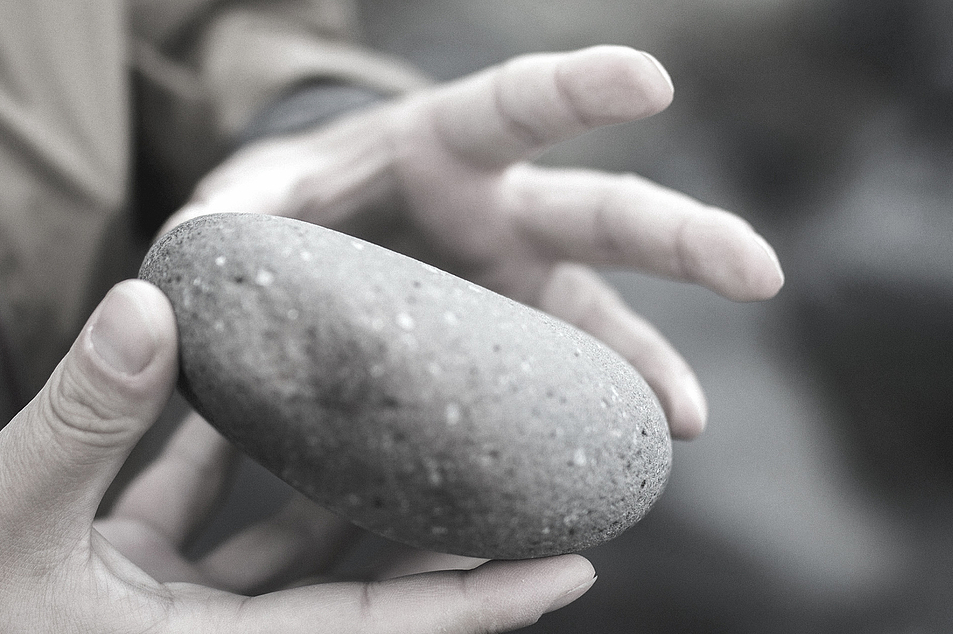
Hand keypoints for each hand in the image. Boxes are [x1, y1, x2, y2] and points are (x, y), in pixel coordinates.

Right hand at [0, 280, 596, 632]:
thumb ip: (84, 418)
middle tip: (510, 468)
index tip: (570, 566)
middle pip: (349, 587)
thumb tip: (153, 310)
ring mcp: (171, 608)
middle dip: (429, 534)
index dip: (475, 606)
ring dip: (337, 481)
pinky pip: (207, 513)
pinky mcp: (133, 571)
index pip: (368, 631)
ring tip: (402, 410)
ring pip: (283, 544)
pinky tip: (254, 388)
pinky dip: (231, 458)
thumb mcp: (7, 510)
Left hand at [168, 45, 785, 438]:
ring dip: (650, 363)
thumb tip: (196, 246)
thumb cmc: (290, 197)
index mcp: (442, 144)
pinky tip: (623, 461)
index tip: (650, 81)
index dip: (582, 90)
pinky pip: (562, 385)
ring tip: (685, 422)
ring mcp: (514, 283)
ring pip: (601, 316)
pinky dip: (592, 419)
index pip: (518, 104)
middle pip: (600, 216)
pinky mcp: (506, 346)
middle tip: (757, 272)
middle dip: (679, 238)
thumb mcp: (252, 192)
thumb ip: (229, 212)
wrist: (310, 238)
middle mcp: (499, 211)